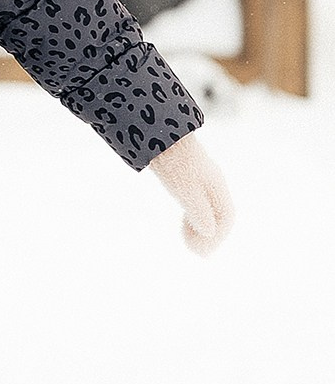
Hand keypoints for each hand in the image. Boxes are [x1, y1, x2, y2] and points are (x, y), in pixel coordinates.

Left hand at [150, 131, 234, 255]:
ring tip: (188, 239)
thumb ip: (198, 209)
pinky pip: (198, 202)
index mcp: (215, 185)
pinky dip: (194, 216)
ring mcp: (201, 179)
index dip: (217, 237)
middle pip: (220, 214)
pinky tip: (183, 221)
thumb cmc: (171, 160)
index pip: (226, 217)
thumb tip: (210, 232)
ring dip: (202, 227)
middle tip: (195, 250)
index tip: (200, 251)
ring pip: (209, 209)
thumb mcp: (184, 188)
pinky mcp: (188, 176)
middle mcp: (212, 182)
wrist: (157, 131)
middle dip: (210, 235)